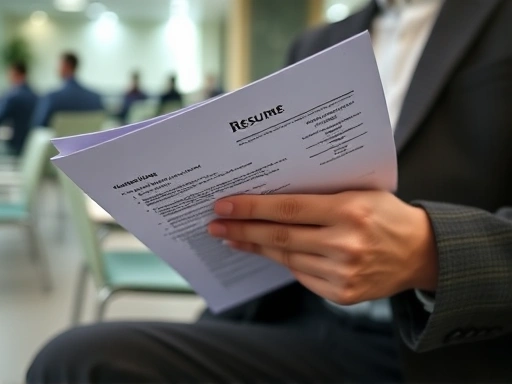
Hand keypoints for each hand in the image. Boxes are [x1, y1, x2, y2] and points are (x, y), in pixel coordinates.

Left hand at [208, 191, 437, 304]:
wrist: (421, 252)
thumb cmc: (386, 214)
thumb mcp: (359, 192)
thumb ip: (320, 197)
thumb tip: (271, 200)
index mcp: (349, 210)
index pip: (287, 208)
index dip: (251, 207)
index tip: (224, 205)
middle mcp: (345, 243)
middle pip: (279, 236)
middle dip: (241, 230)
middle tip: (215, 225)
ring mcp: (343, 273)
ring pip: (285, 258)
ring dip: (255, 247)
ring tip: (232, 238)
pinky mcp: (342, 293)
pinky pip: (301, 275)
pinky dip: (281, 261)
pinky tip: (265, 251)